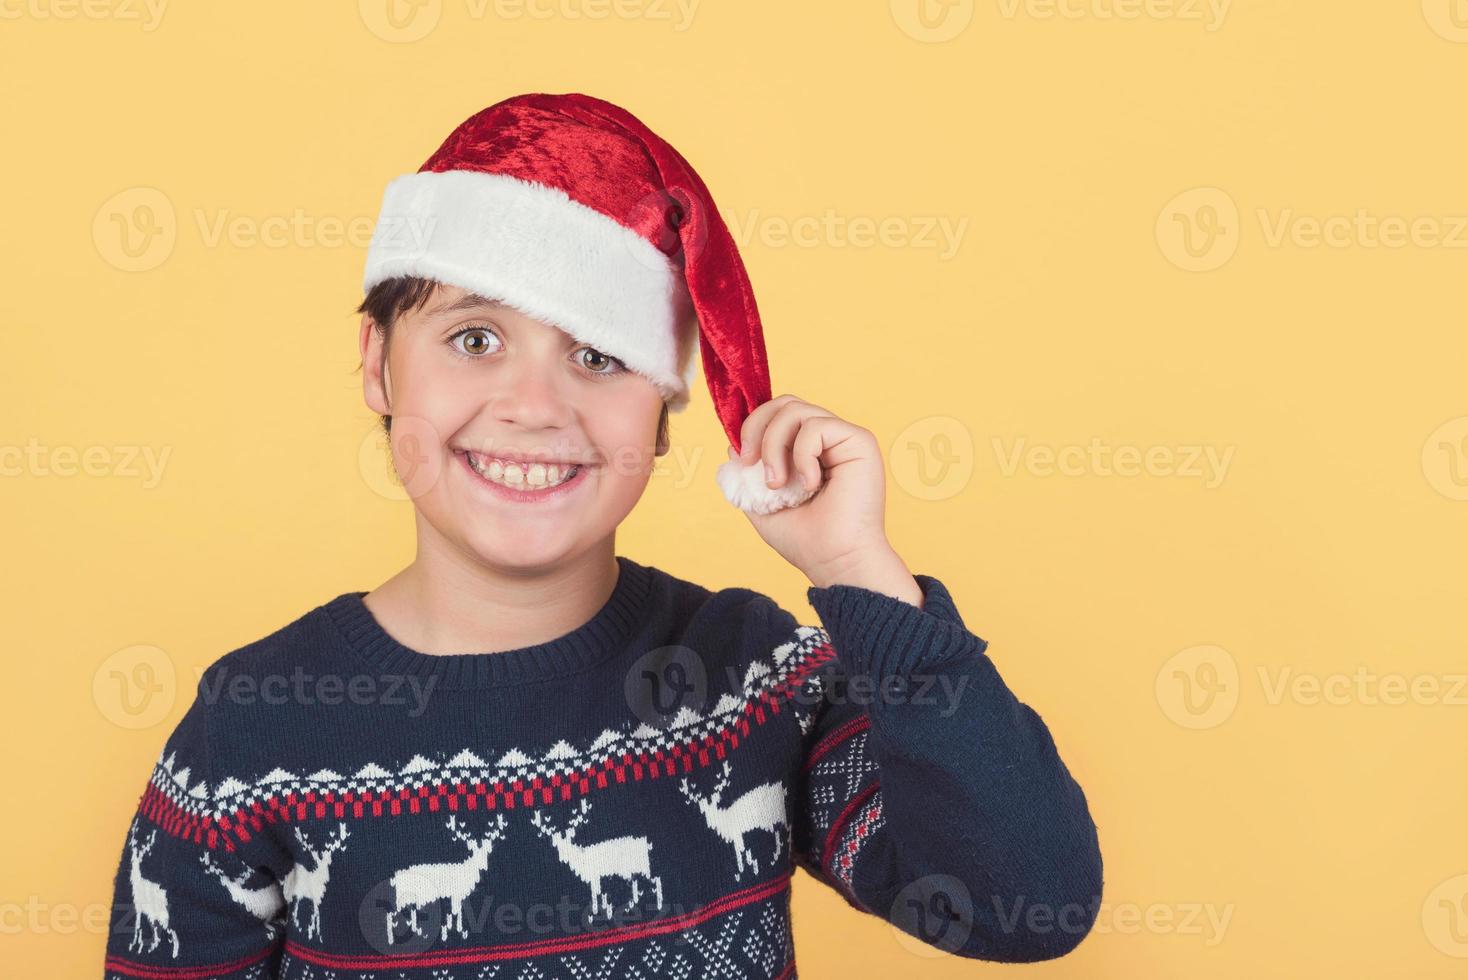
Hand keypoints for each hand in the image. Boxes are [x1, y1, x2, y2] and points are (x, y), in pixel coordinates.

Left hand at [731, 394, 921, 602]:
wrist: (835, 561)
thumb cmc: (806, 540)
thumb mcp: (760, 505)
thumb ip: (746, 475)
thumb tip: (733, 445)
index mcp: (808, 451)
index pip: (777, 415)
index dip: (753, 427)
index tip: (742, 459)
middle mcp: (827, 441)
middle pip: (784, 403)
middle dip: (756, 427)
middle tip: (750, 462)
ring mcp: (844, 439)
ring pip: (796, 410)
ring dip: (774, 445)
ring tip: (778, 484)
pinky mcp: (860, 441)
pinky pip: (817, 426)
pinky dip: (802, 455)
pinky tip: (811, 484)